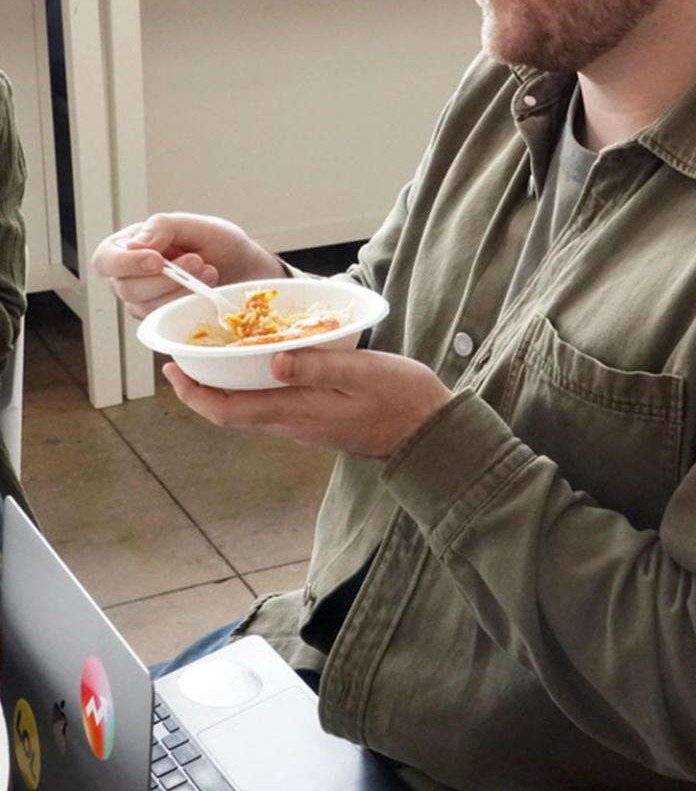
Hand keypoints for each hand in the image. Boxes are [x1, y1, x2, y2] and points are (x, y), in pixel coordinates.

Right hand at [91, 212, 282, 318]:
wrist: (244, 269)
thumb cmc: (217, 244)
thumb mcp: (196, 225)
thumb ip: (164, 227)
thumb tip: (136, 244)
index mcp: (128, 247)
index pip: (105, 260)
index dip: (125, 264)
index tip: (157, 260)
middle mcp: (130, 277)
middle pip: (127, 288)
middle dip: (166, 278)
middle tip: (197, 261)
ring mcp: (145, 302)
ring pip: (148, 307)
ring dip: (182, 290)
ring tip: (208, 271)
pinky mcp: (162, 319)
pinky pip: (167, 319)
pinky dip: (189, 303)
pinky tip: (207, 289)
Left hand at [162, 347, 451, 457]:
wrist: (430, 433)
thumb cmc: (402, 398)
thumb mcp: (361, 373)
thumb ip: (316, 366)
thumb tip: (271, 359)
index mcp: (297, 412)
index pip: (228, 410)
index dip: (194, 393)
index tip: (171, 369)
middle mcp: (293, 424)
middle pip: (230, 413)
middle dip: (199, 389)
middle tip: (180, 358)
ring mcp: (304, 425)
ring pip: (248, 411)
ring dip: (223, 388)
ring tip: (210, 358)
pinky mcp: (316, 421)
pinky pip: (269, 407)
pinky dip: (251, 388)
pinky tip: (258, 365)